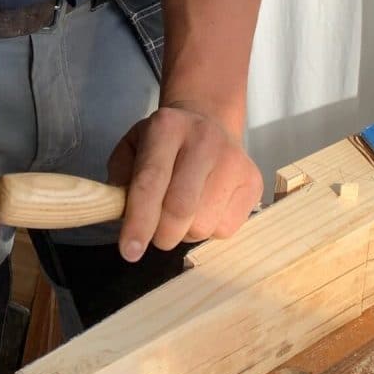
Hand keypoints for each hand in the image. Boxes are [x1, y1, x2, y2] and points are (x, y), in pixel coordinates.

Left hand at [108, 103, 263, 261]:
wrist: (210, 121)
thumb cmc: (164, 143)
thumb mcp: (132, 148)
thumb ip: (120, 178)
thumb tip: (122, 214)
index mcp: (167, 128)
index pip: (150, 182)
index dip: (138, 221)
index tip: (130, 251)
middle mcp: (204, 140)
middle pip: (179, 210)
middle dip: (161, 235)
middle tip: (155, 233)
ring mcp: (234, 161)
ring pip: (203, 225)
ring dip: (184, 233)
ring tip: (182, 213)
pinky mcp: (253, 182)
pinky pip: (225, 230)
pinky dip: (208, 230)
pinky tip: (204, 209)